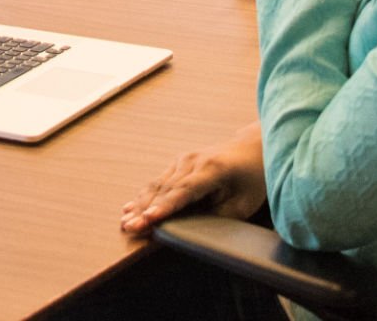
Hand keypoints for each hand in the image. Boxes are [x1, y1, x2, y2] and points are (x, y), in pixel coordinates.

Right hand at [120, 124, 266, 236]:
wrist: (251, 148)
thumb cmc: (252, 178)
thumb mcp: (245, 202)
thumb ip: (220, 215)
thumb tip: (192, 229)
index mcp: (213, 169)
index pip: (184, 191)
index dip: (165, 206)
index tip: (149, 219)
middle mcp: (194, 161)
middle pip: (165, 189)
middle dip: (145, 210)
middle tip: (129, 228)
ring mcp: (184, 160)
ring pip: (157, 185)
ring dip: (139, 205)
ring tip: (124, 222)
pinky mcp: (178, 163)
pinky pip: (158, 182)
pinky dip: (143, 197)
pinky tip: (129, 209)